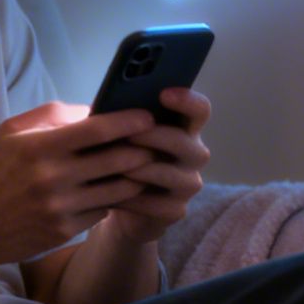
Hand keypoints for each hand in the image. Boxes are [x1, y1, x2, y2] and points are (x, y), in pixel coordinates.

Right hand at [0, 102, 158, 266]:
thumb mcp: (10, 133)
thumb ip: (52, 115)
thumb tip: (92, 109)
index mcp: (40, 147)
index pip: (97, 129)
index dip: (128, 121)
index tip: (148, 116)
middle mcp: (53, 178)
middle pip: (118, 159)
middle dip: (143, 149)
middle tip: (156, 142)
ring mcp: (60, 208)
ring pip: (118, 189)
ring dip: (136, 177)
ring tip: (144, 166)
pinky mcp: (64, 231)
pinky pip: (102, 211)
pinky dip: (112, 199)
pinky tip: (116, 191)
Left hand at [98, 87, 211, 245]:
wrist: (117, 199)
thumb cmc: (119, 155)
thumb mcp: (118, 133)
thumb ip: (120, 117)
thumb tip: (104, 105)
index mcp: (183, 128)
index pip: (199, 110)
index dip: (187, 100)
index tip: (163, 93)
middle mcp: (193, 154)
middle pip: (187, 143)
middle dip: (156, 137)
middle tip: (130, 134)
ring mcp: (188, 184)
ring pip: (175, 176)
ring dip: (146, 170)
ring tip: (120, 168)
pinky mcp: (176, 210)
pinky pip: (161, 205)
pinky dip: (137, 200)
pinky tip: (117, 196)